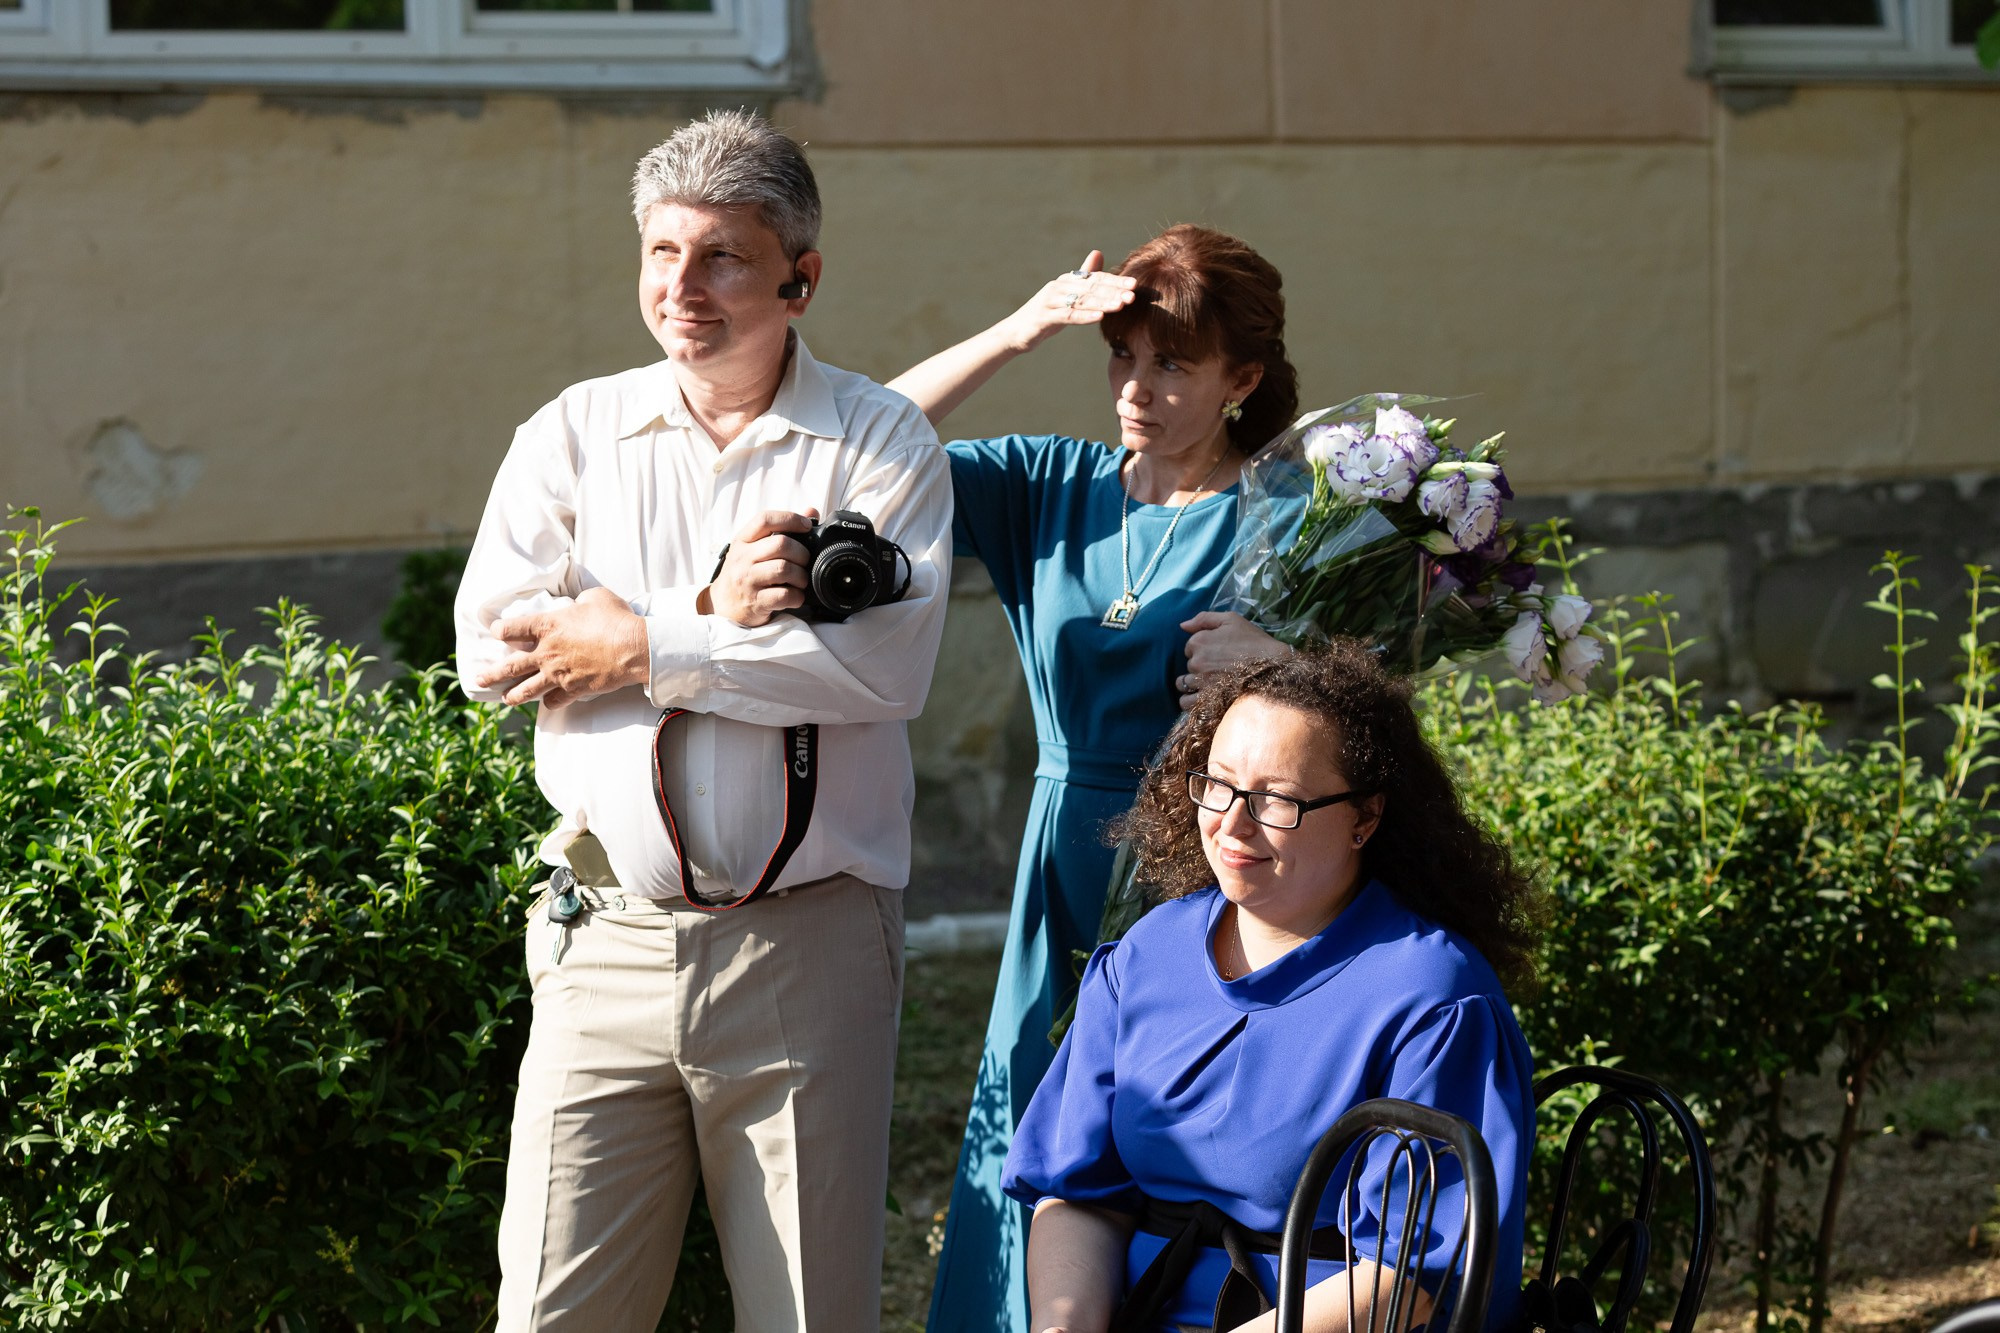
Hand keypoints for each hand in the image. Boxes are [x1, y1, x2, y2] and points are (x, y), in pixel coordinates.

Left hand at [480, 586, 648, 708]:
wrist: (633, 649)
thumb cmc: (615, 619)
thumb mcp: (596, 597)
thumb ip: (581, 600)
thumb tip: (580, 603)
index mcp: (547, 626)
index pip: (510, 629)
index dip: (500, 630)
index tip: (497, 632)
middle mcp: (546, 652)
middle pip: (510, 667)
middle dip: (492, 674)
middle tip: (480, 679)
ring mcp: (557, 674)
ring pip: (526, 689)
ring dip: (513, 695)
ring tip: (505, 699)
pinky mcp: (572, 690)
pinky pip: (553, 701)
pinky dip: (549, 703)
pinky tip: (547, 704)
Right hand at [706, 508, 817, 627]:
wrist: (723, 603)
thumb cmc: (743, 571)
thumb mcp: (753, 547)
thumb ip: (780, 529)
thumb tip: (811, 511)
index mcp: (742, 540)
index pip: (765, 520)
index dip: (790, 518)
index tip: (807, 525)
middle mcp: (742, 558)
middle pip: (781, 544)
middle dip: (802, 553)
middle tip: (805, 561)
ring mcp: (748, 580)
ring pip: (785, 569)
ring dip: (801, 576)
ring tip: (801, 579)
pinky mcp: (756, 602)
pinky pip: (785, 595)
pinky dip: (797, 596)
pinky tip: (795, 596)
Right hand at [997, 250, 1136, 354]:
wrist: (1016, 332)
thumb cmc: (1046, 314)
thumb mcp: (1067, 295)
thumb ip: (1084, 277)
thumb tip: (1098, 252)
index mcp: (1066, 281)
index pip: (1095, 279)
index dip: (1115, 281)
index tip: (1135, 284)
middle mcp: (1058, 287)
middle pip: (1090, 288)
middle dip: (1113, 291)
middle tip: (1133, 294)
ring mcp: (1050, 301)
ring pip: (1081, 301)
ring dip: (1103, 303)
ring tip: (1121, 305)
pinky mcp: (1044, 317)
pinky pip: (1068, 316)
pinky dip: (1084, 316)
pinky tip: (1100, 317)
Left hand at [1177, 611, 1289, 710]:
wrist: (1273, 666)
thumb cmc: (1254, 641)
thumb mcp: (1231, 620)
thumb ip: (1204, 619)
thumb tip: (1183, 625)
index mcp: (1199, 641)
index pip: (1190, 647)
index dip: (1203, 649)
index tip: (1218, 653)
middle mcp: (1196, 661)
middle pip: (1189, 665)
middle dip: (1200, 666)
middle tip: (1219, 668)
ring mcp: (1200, 682)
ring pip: (1184, 684)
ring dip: (1193, 684)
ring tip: (1209, 684)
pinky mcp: (1206, 699)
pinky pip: (1186, 703)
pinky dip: (1190, 701)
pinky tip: (1201, 697)